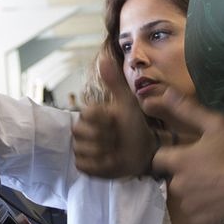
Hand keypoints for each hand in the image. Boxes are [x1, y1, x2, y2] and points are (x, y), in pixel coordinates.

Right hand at [72, 50, 157, 178]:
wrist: (144, 150)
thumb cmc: (134, 125)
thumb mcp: (126, 102)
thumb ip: (114, 81)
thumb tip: (104, 57)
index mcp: (89, 115)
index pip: (86, 114)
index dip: (103, 119)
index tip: (116, 121)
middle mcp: (82, 131)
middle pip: (80, 132)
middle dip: (103, 136)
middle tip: (117, 137)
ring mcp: (82, 149)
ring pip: (82, 149)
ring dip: (103, 151)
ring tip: (115, 150)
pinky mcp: (85, 166)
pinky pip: (84, 165)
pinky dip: (100, 165)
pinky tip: (111, 161)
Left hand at [146, 88, 223, 223]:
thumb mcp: (215, 124)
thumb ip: (186, 109)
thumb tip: (163, 92)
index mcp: (179, 162)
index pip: (158, 160)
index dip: (171, 157)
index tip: (186, 156)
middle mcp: (178, 185)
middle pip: (174, 179)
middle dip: (187, 175)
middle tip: (211, 170)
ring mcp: (189, 206)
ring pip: (186, 198)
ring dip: (196, 193)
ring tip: (219, 185)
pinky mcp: (201, 222)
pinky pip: (197, 215)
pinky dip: (206, 209)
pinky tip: (222, 200)